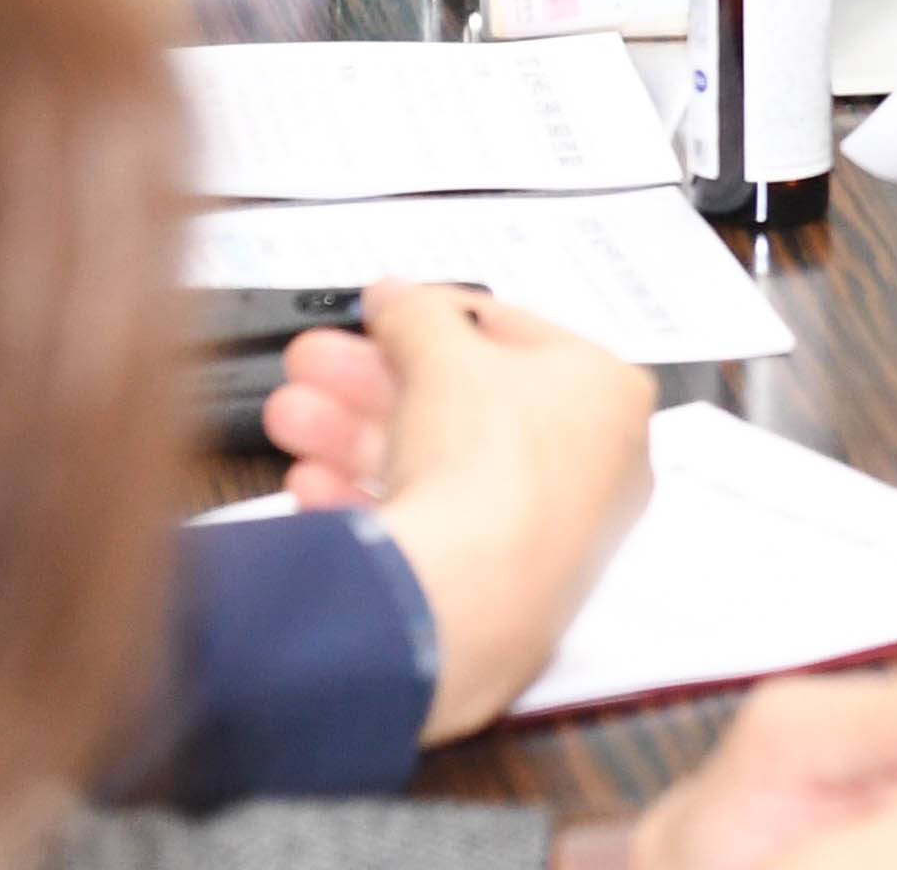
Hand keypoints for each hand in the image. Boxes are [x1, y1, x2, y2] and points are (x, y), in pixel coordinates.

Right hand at [262, 283, 656, 741]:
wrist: (468, 599)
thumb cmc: (489, 459)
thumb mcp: (442, 352)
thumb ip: (415, 313)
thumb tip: (395, 297)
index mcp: (605, 393)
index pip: (510, 334)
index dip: (430, 315)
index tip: (377, 312)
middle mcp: (590, 466)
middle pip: (462, 404)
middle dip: (372, 381)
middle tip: (311, 363)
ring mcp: (545, 533)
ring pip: (437, 466)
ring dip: (355, 435)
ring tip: (291, 418)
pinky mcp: (498, 590)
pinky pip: (432, 529)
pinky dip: (372, 501)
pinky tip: (313, 485)